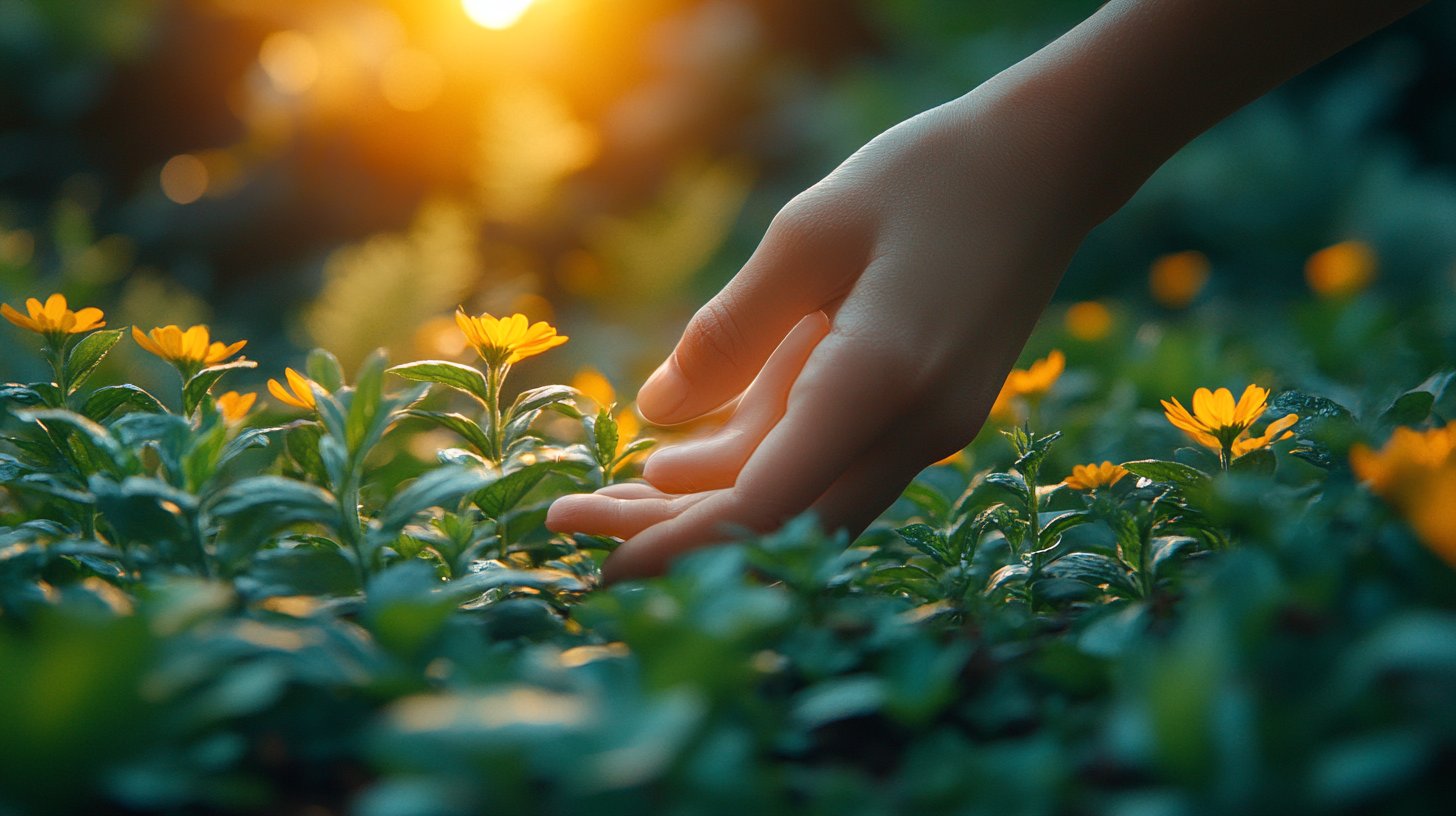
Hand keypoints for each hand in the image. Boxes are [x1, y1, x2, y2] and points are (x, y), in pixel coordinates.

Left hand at [547, 80, 1097, 580]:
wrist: (1049, 163)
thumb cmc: (928, 177)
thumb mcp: (808, 235)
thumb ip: (730, 332)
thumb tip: (652, 415)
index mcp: (881, 383)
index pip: (765, 504)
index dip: (672, 540)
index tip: (587, 553)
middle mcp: (914, 430)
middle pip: (778, 521)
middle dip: (672, 532)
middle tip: (572, 521)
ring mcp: (929, 429)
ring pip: (802, 499)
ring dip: (709, 503)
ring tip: (608, 495)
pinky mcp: (928, 413)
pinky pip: (828, 461)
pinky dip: (755, 465)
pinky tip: (680, 457)